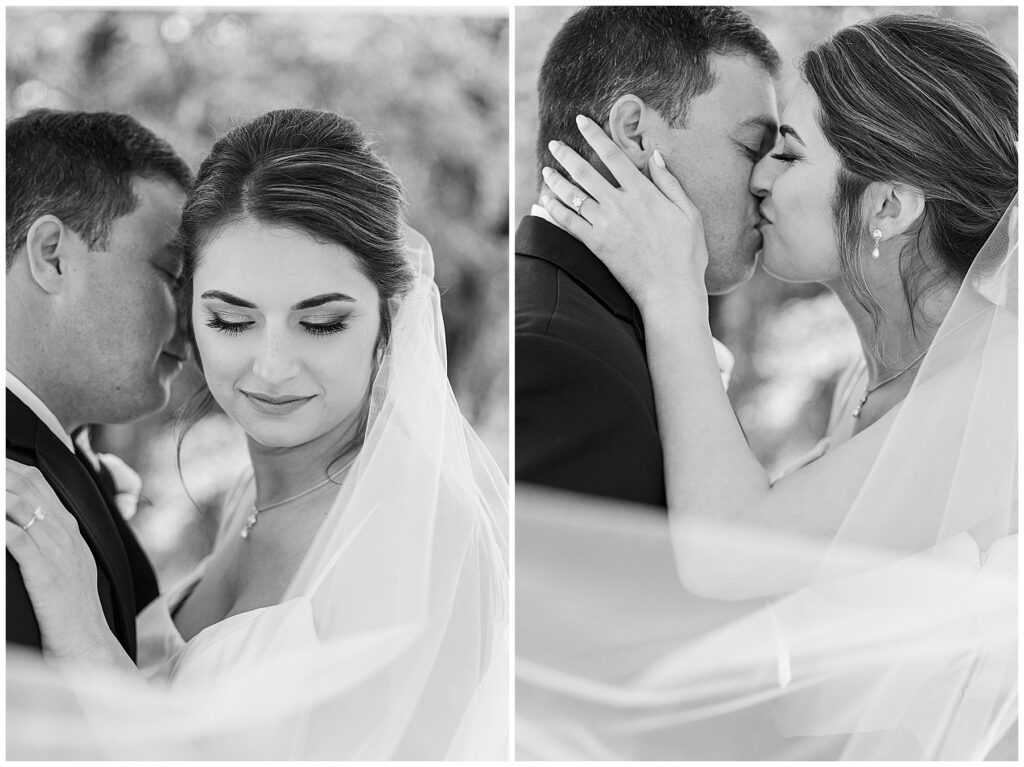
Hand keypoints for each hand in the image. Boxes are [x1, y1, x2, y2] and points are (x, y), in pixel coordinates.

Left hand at [6, 459, 116, 662]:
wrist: (87, 645)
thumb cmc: (70, 614)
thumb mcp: (66, 569)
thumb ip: (48, 544)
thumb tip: (19, 527)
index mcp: (70, 531)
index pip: (40, 484)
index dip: (12, 466)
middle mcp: (66, 534)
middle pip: (29, 487)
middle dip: (1, 470)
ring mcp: (58, 552)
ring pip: (20, 506)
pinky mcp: (45, 573)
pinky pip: (15, 539)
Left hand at [540, 114, 709, 314]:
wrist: (671, 290)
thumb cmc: (686, 254)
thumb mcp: (688, 212)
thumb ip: (670, 183)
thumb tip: (656, 155)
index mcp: (643, 192)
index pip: (613, 155)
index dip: (594, 135)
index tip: (581, 121)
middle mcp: (620, 204)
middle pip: (585, 172)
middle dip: (567, 155)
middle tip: (555, 143)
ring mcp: (605, 225)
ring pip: (573, 195)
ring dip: (556, 180)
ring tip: (546, 169)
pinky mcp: (596, 245)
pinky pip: (568, 223)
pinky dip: (554, 209)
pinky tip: (545, 200)